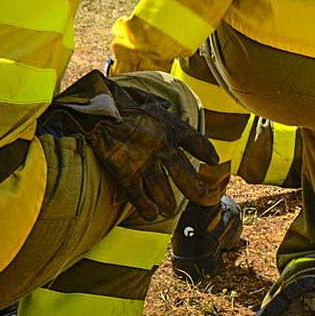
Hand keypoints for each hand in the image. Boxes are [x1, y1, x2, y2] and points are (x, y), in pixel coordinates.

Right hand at [99, 87, 221, 217]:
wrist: (101, 113)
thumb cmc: (122, 103)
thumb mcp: (147, 101)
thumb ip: (159, 105)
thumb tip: (166, 106)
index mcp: (171, 128)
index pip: (196, 142)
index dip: (207, 152)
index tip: (214, 161)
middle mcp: (163, 148)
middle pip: (184, 175)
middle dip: (194, 188)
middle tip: (201, 196)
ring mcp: (145, 164)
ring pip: (163, 192)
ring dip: (168, 203)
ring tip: (170, 210)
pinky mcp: (127, 176)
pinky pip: (139, 198)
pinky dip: (146, 208)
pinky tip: (151, 214)